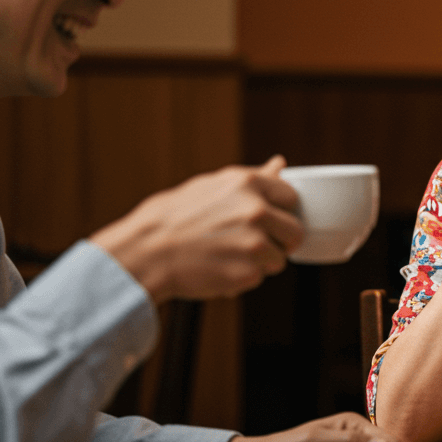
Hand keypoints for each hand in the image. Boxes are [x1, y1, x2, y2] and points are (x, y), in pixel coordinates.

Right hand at [91, 156, 303, 303]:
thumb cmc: (175, 217)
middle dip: (280, 240)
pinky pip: (259, 278)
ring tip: (228, 255)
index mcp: (249, 184)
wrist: (146, 252)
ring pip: (280, 259)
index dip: (281, 210)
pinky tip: (220, 267)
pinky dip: (243, 278)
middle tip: (251, 244)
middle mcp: (256, 211)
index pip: (292, 197)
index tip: (267, 218)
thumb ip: (253, 178)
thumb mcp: (213, 186)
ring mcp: (254, 243)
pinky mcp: (247, 272)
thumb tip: (279, 164)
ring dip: (261, 262)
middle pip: (295, 231)